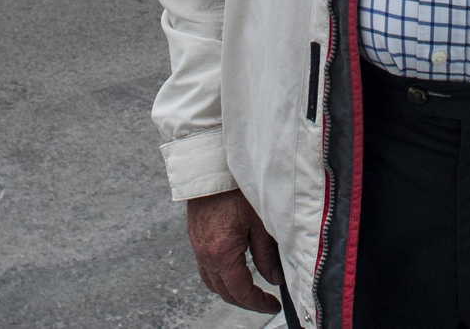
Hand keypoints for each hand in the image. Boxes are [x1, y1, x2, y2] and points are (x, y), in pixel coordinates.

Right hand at [186, 190, 281, 313]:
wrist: (211, 165)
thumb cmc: (236, 189)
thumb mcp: (260, 222)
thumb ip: (267, 255)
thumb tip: (274, 278)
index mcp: (222, 254)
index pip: (240, 292)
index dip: (258, 303)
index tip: (273, 304)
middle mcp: (205, 254)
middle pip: (224, 291)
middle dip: (245, 301)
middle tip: (264, 301)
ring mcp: (197, 246)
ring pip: (212, 281)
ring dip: (230, 289)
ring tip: (250, 288)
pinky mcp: (195, 236)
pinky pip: (205, 266)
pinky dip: (220, 274)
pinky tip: (233, 267)